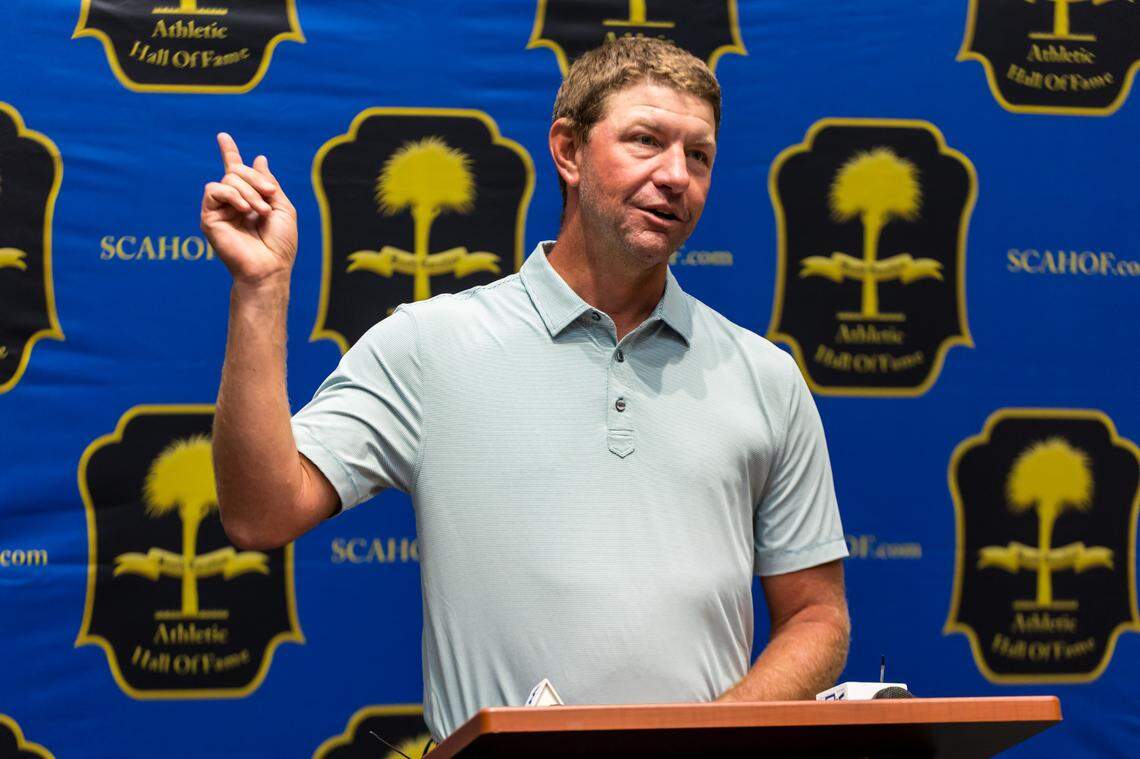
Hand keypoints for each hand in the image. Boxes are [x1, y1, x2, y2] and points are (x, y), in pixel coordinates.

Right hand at [200, 132, 297, 286]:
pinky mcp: (208, 217)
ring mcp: (220, 210)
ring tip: (259, 212)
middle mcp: (233, 203)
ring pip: (228, 179)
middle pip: (237, 171)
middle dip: (256, 179)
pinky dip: (232, 195)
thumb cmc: (280, 243)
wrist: (269, 267)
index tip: (223, 136)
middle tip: (270, 196)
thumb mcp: (283, 207)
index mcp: (250, 200)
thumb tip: (259, 158)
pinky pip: (214, 190)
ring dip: (249, 192)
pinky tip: (244, 210)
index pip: (237, 172)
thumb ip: (270, 183)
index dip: (229, 153)